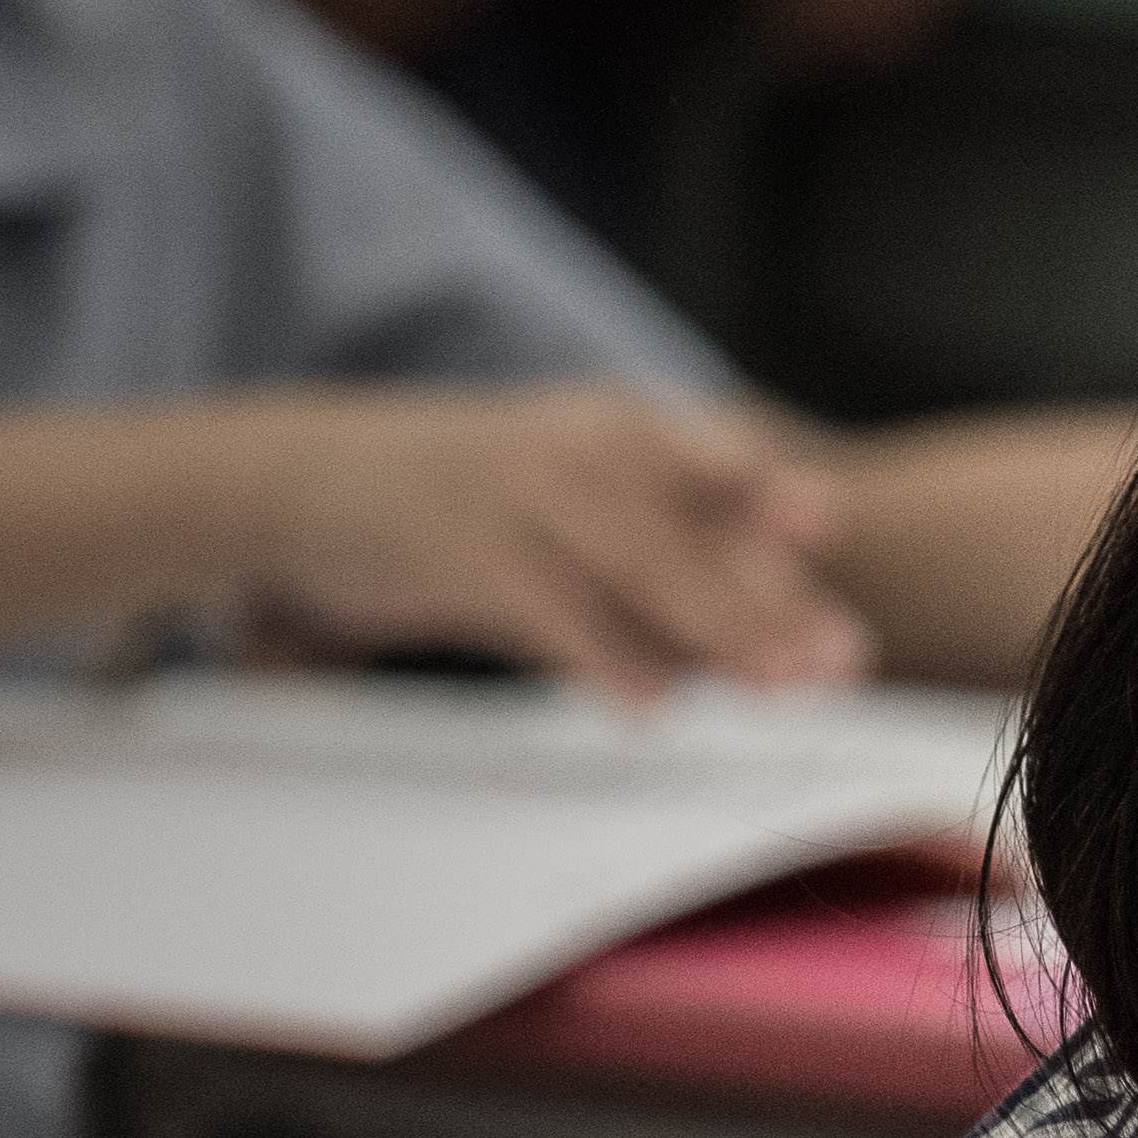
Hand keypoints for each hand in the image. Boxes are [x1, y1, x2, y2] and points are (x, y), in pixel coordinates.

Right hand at [237, 388, 866, 700]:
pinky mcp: (466, 546)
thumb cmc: (460, 509)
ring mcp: (522, 492)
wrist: (297, 481)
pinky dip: (605, 656)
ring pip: (642, 564)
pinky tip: (649, 706)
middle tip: (840, 661)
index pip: (725, 474)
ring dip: (717, 631)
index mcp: (615, 431)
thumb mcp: (567, 520)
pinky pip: (553, 607)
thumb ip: (660, 578)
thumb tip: (765, 651)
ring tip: (776, 690)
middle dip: (772, 602)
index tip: (836, 547)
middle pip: (698, 533)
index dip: (784, 512)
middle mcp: (580, 449)